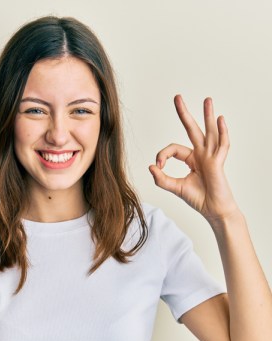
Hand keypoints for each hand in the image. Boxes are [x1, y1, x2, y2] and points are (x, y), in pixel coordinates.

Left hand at [149, 95, 238, 222]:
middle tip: (177, 97)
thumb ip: (162, 179)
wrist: (213, 210)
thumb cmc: (198, 198)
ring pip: (209, 132)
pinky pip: (221, 145)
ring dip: (207, 116)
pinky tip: (220, 119)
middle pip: (192, 130)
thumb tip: (150, 166)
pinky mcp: (218, 163)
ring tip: (207, 100)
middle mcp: (201, 154)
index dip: (163, 154)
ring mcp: (211, 157)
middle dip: (184, 114)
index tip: (158, 165)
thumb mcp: (175, 187)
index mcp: (191, 159)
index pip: (174, 148)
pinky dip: (222, 132)